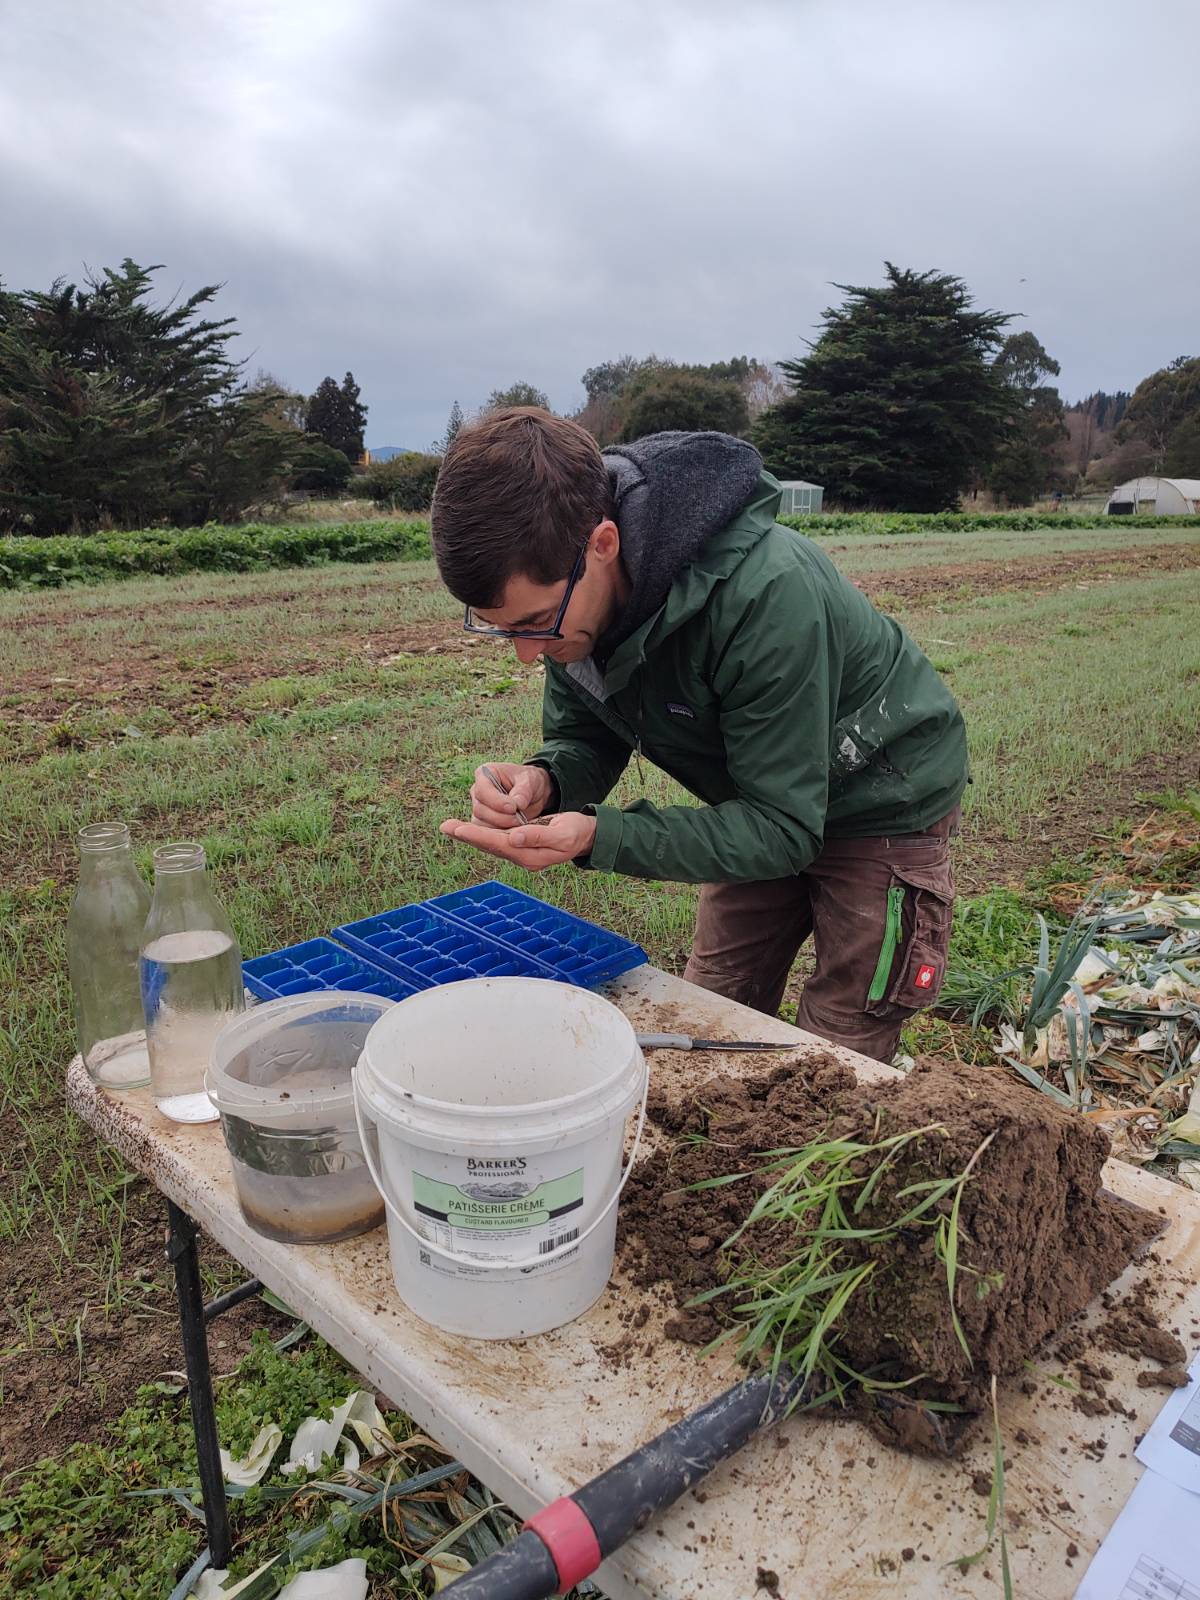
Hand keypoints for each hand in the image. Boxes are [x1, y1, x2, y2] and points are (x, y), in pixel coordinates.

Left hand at [439, 811, 596, 871]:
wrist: (586, 836)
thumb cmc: (575, 832)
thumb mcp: (561, 832)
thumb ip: (537, 835)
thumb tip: (513, 838)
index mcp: (530, 856)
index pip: (499, 844)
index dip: (478, 835)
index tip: (458, 828)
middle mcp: (522, 857)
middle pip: (489, 846)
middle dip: (467, 835)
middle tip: (445, 826)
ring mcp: (521, 853)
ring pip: (491, 844)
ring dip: (471, 835)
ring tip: (450, 826)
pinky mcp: (520, 845)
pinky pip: (497, 841)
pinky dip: (482, 834)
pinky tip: (469, 829)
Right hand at [468, 762, 553, 829]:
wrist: (533, 795)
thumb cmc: (529, 782)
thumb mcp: (530, 780)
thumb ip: (523, 791)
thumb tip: (518, 805)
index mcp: (485, 775)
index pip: (483, 790)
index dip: (497, 801)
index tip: (513, 808)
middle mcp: (477, 792)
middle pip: (480, 810)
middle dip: (501, 817)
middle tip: (520, 819)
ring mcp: (479, 809)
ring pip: (481, 825)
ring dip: (501, 829)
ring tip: (519, 827)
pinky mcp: (483, 824)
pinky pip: (487, 834)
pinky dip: (500, 836)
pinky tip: (514, 834)